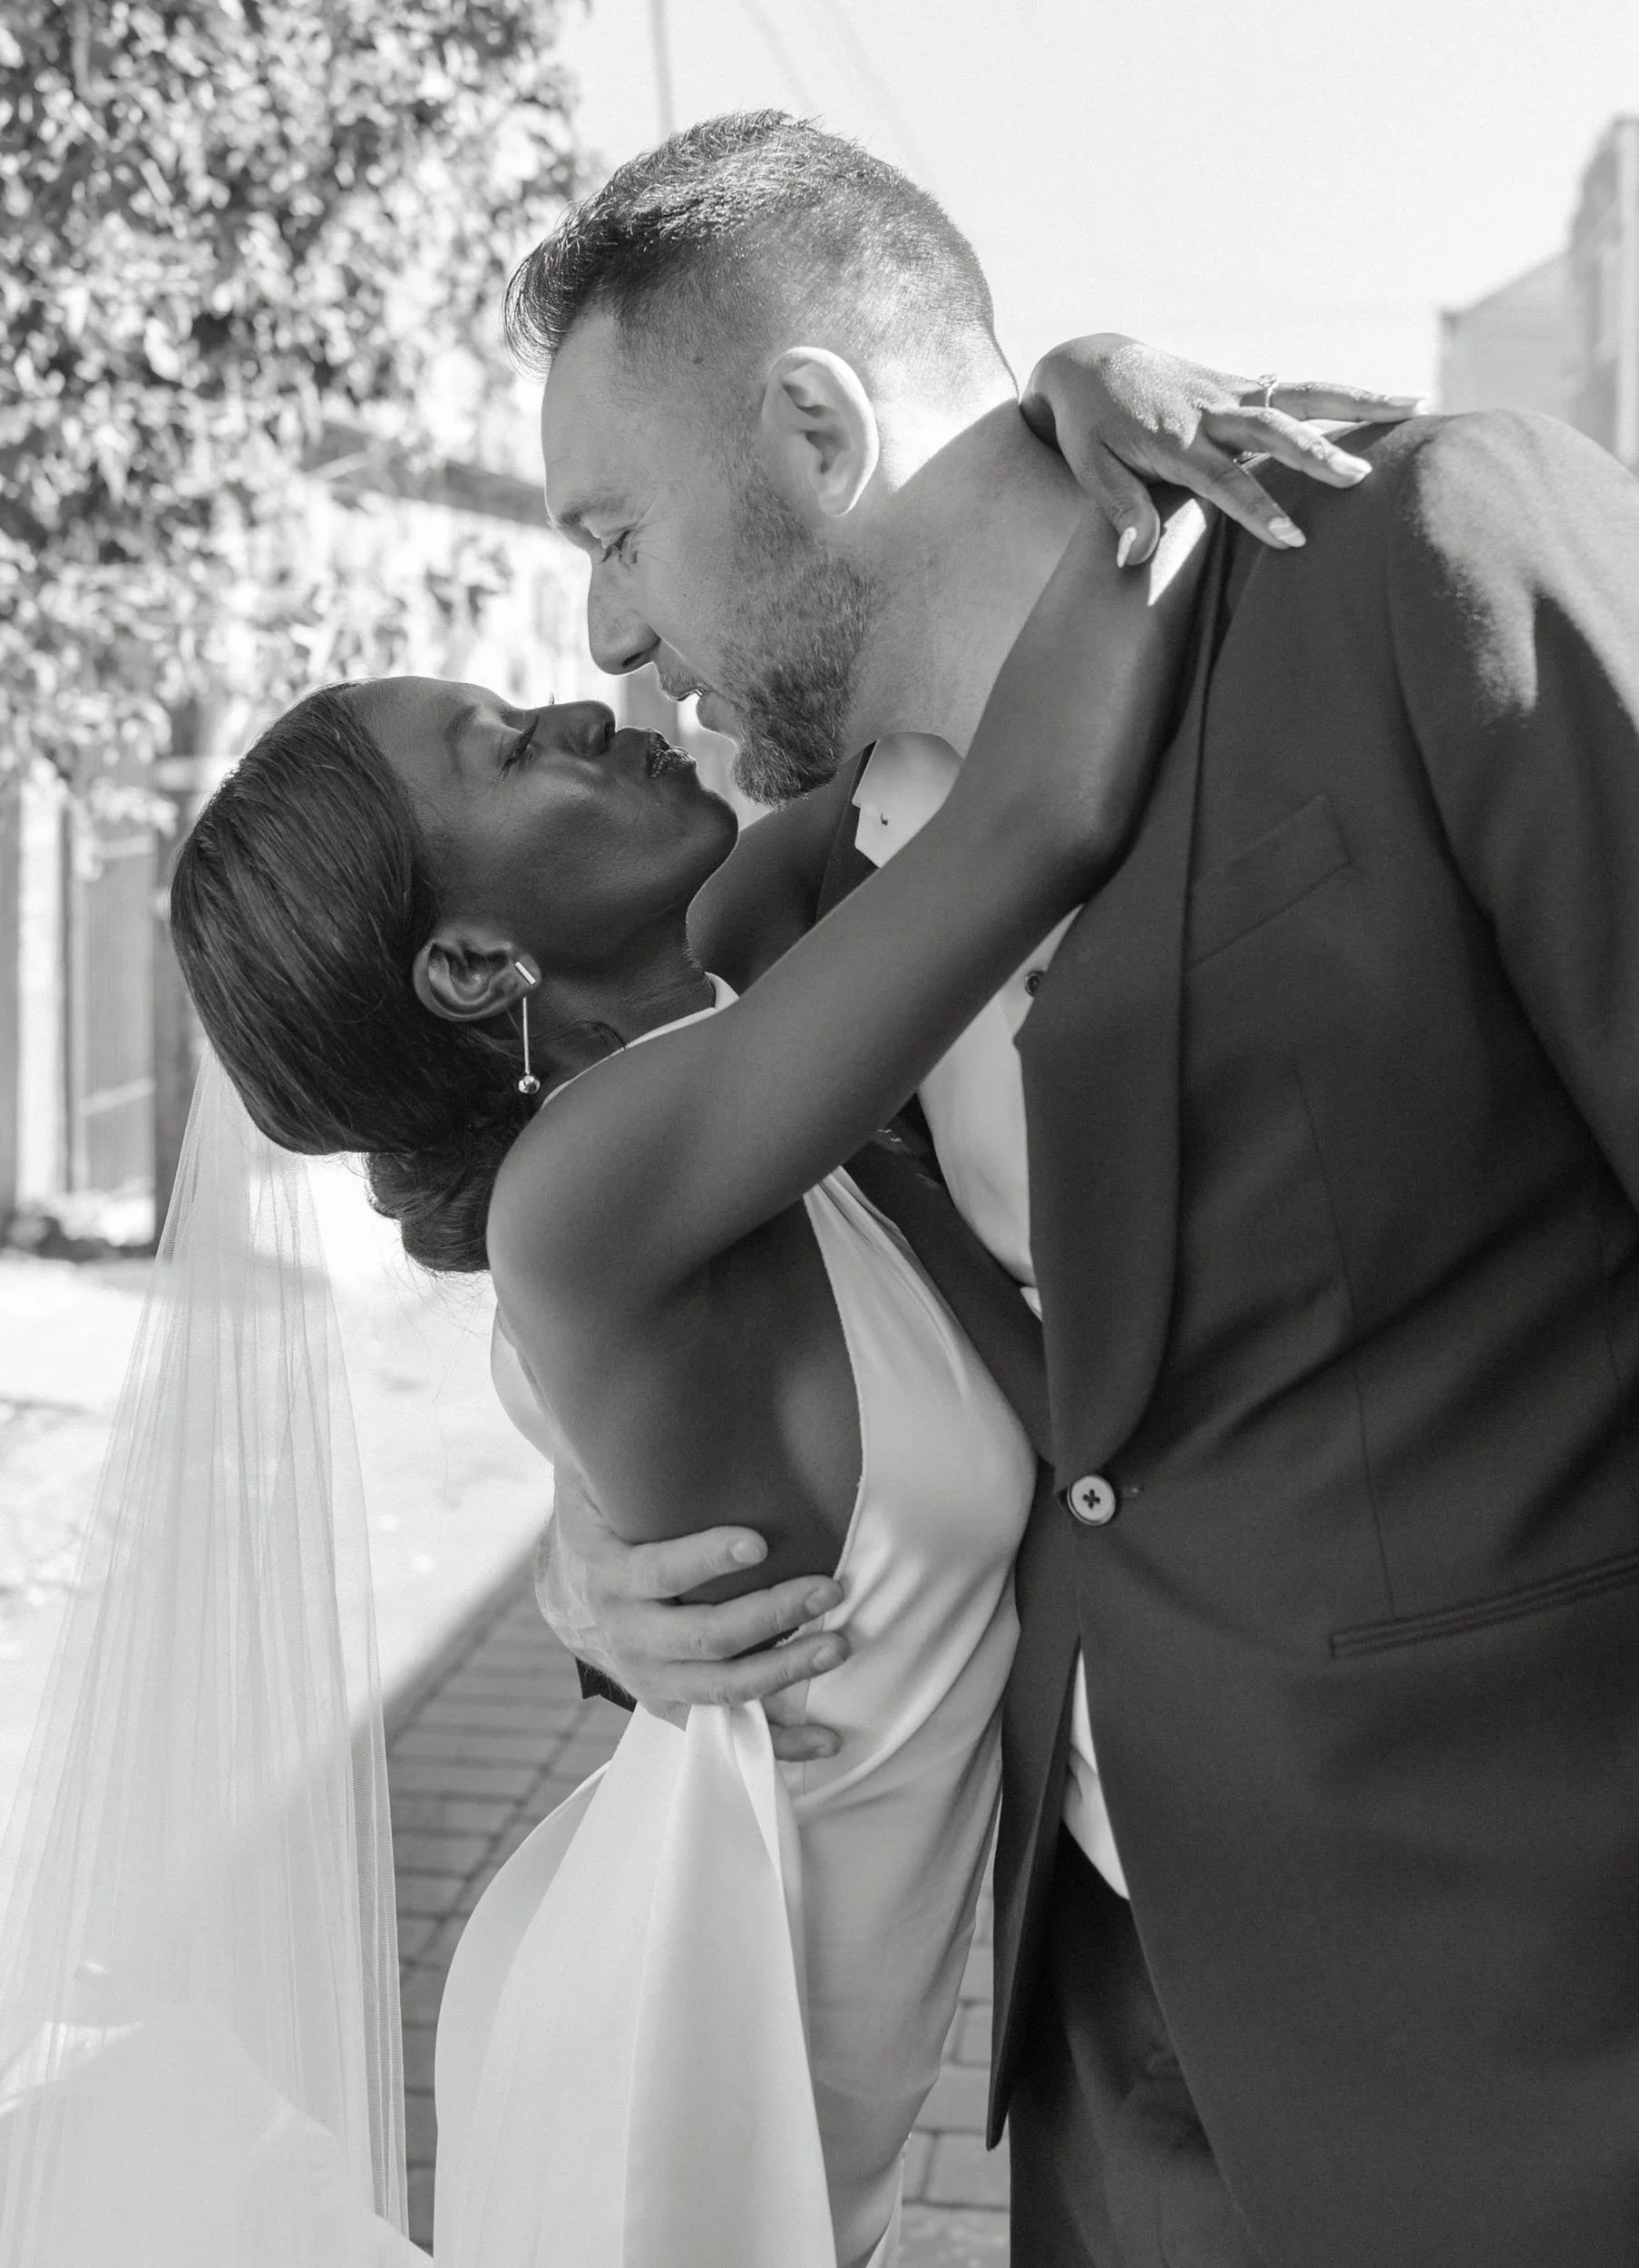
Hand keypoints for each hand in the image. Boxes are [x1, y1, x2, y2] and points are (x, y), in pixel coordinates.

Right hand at [535, 1460, 847, 1760]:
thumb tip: (634, 1384)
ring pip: (722, 1689)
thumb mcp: (597, 1475)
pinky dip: (780, 1744)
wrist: (576, 1588)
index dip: (705, 1558)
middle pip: (703, 1637)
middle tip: (828, 1589)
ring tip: (838, 1645)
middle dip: (770, 1616)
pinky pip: (728, 1732)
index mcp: (609, 1574)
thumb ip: (616, 1443)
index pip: (658, 1571)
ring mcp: (651, 1678)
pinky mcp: (675, 1705)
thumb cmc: (609, 1516)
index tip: (757, 1541)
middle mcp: (627, 1634)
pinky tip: (830, 1740)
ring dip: (785, 1672)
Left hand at [1022, 332, 1426, 566]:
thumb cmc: (1089, 428)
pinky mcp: (1243, 383)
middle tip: (1360, 478)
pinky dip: (1343, 396)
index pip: (1223, 479)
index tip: (1291, 537)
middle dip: (1317, 455)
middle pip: (1274, 429)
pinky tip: (1390, 403)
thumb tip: (1132, 559)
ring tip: (1416, 406)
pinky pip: (1299, 389)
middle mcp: (1211, 411)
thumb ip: (1118, 511)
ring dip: (1359, 401)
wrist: (1090, 363)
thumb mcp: (1091, 469)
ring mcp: (1232, 391)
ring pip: (1302, 394)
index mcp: (1174, 440)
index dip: (1257, 508)